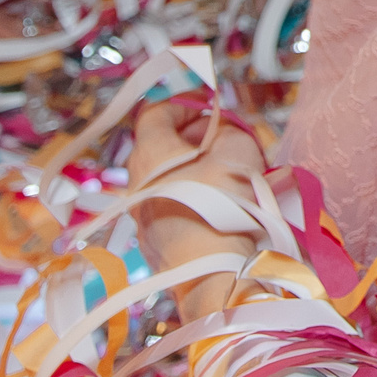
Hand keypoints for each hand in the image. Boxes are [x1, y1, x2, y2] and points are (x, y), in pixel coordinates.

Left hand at [129, 101, 266, 318]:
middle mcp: (136, 182)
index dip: (184, 104)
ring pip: (165, 179)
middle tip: (225, 140)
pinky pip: (169, 207)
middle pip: (160, 147)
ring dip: (194, 169)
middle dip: (194, 138)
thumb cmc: (226, 205)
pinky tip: (220, 207)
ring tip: (229, 175)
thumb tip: (222, 130)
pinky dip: (190, 197)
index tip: (211, 108)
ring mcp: (141, 216)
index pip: (156, 112)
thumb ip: (229, 129)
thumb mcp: (239, 149)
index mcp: (151, 154)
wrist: (215, 273)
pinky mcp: (153, 243)